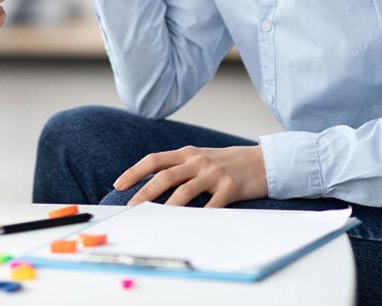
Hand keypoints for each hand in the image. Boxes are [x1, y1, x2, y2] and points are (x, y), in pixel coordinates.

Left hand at [113, 145, 268, 207]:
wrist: (263, 161)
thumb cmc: (227, 163)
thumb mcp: (201, 157)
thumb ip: (180, 167)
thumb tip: (152, 185)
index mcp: (187, 153)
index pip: (154, 160)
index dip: (135, 172)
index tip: (118, 185)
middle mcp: (198, 161)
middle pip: (165, 176)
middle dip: (145, 193)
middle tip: (131, 207)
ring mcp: (214, 173)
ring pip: (185, 191)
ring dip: (168, 207)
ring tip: (156, 220)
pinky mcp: (230, 187)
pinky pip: (212, 205)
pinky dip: (200, 217)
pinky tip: (190, 227)